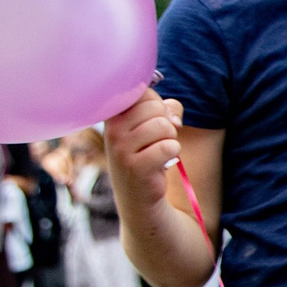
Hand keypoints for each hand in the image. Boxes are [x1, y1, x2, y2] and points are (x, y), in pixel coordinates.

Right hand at [103, 93, 181, 208]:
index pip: (143, 92)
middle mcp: (112, 130)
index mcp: (113, 115)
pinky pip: (169, 147)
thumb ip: (167, 108)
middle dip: (166, 122)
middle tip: (158, 139)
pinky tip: (163, 161)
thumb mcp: (153, 125)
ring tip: (160, 150)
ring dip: (171, 138)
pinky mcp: (136, 167)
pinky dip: (174, 152)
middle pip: (155, 107)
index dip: (158, 105)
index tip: (152, 121)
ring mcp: (121, 149)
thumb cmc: (147, 152)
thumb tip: (173, 118)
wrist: (137, 194)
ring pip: (164, 126)